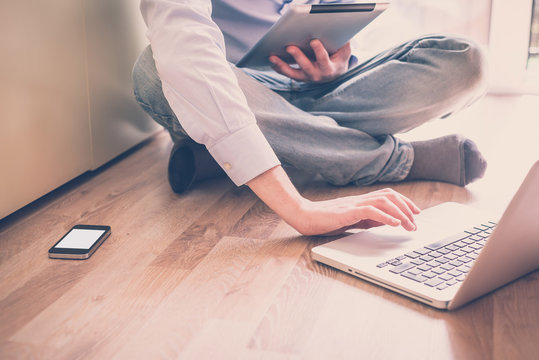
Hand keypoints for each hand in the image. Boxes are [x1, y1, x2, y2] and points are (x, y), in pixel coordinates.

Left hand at [269, 39, 351, 82]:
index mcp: (328, 69)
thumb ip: (343, 44)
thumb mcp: (344, 52)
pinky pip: (287, 74)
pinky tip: (272, 61)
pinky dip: (279, 68)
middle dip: (298, 57)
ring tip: (272, 57)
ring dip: (282, 65)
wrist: (334, 75)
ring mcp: (307, 78)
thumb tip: (340, 31)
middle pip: (306, 67)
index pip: (323, 59)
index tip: (314, 41)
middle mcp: (317, 75)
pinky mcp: (299, 78)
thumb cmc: (338, 59)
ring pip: (293, 74)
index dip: (319, 51)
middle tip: (289, 47)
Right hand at [291, 188, 419, 235]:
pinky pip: (370, 211)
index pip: (388, 196)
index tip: (415, 213)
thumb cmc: (326, 220)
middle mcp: (360, 199)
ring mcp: (354, 204)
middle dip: (406, 207)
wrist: (305, 216)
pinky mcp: (347, 211)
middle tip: (416, 221)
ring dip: (399, 213)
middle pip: (389, 196)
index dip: (404, 202)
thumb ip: (369, 219)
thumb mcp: (353, 220)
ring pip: (384, 202)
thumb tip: (388, 221)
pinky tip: (394, 224)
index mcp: (361, 201)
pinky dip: (385, 217)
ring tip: (408, 225)